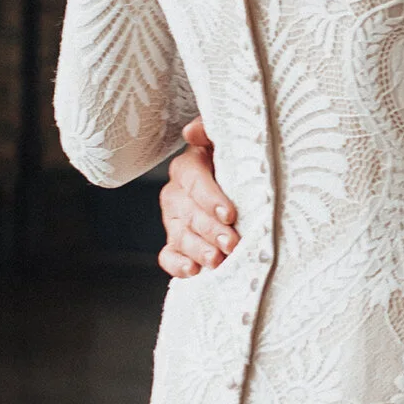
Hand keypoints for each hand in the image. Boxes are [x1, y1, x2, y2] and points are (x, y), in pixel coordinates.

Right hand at [157, 120, 238, 276]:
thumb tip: (192, 132)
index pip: (194, 181)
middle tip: (232, 243)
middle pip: (189, 213)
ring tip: (217, 260)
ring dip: (198, 250)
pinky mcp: (175, 242)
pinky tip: (193, 271)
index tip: (230, 213)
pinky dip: (178, 265)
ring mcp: (173, 220)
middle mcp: (176, 194)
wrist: (235, 184)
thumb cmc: (233, 162)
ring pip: (180, 236)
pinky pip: (169, 255)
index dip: (211, 198)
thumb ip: (210, 132)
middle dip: (211, 230)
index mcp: (188, 168)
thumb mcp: (225, 141)